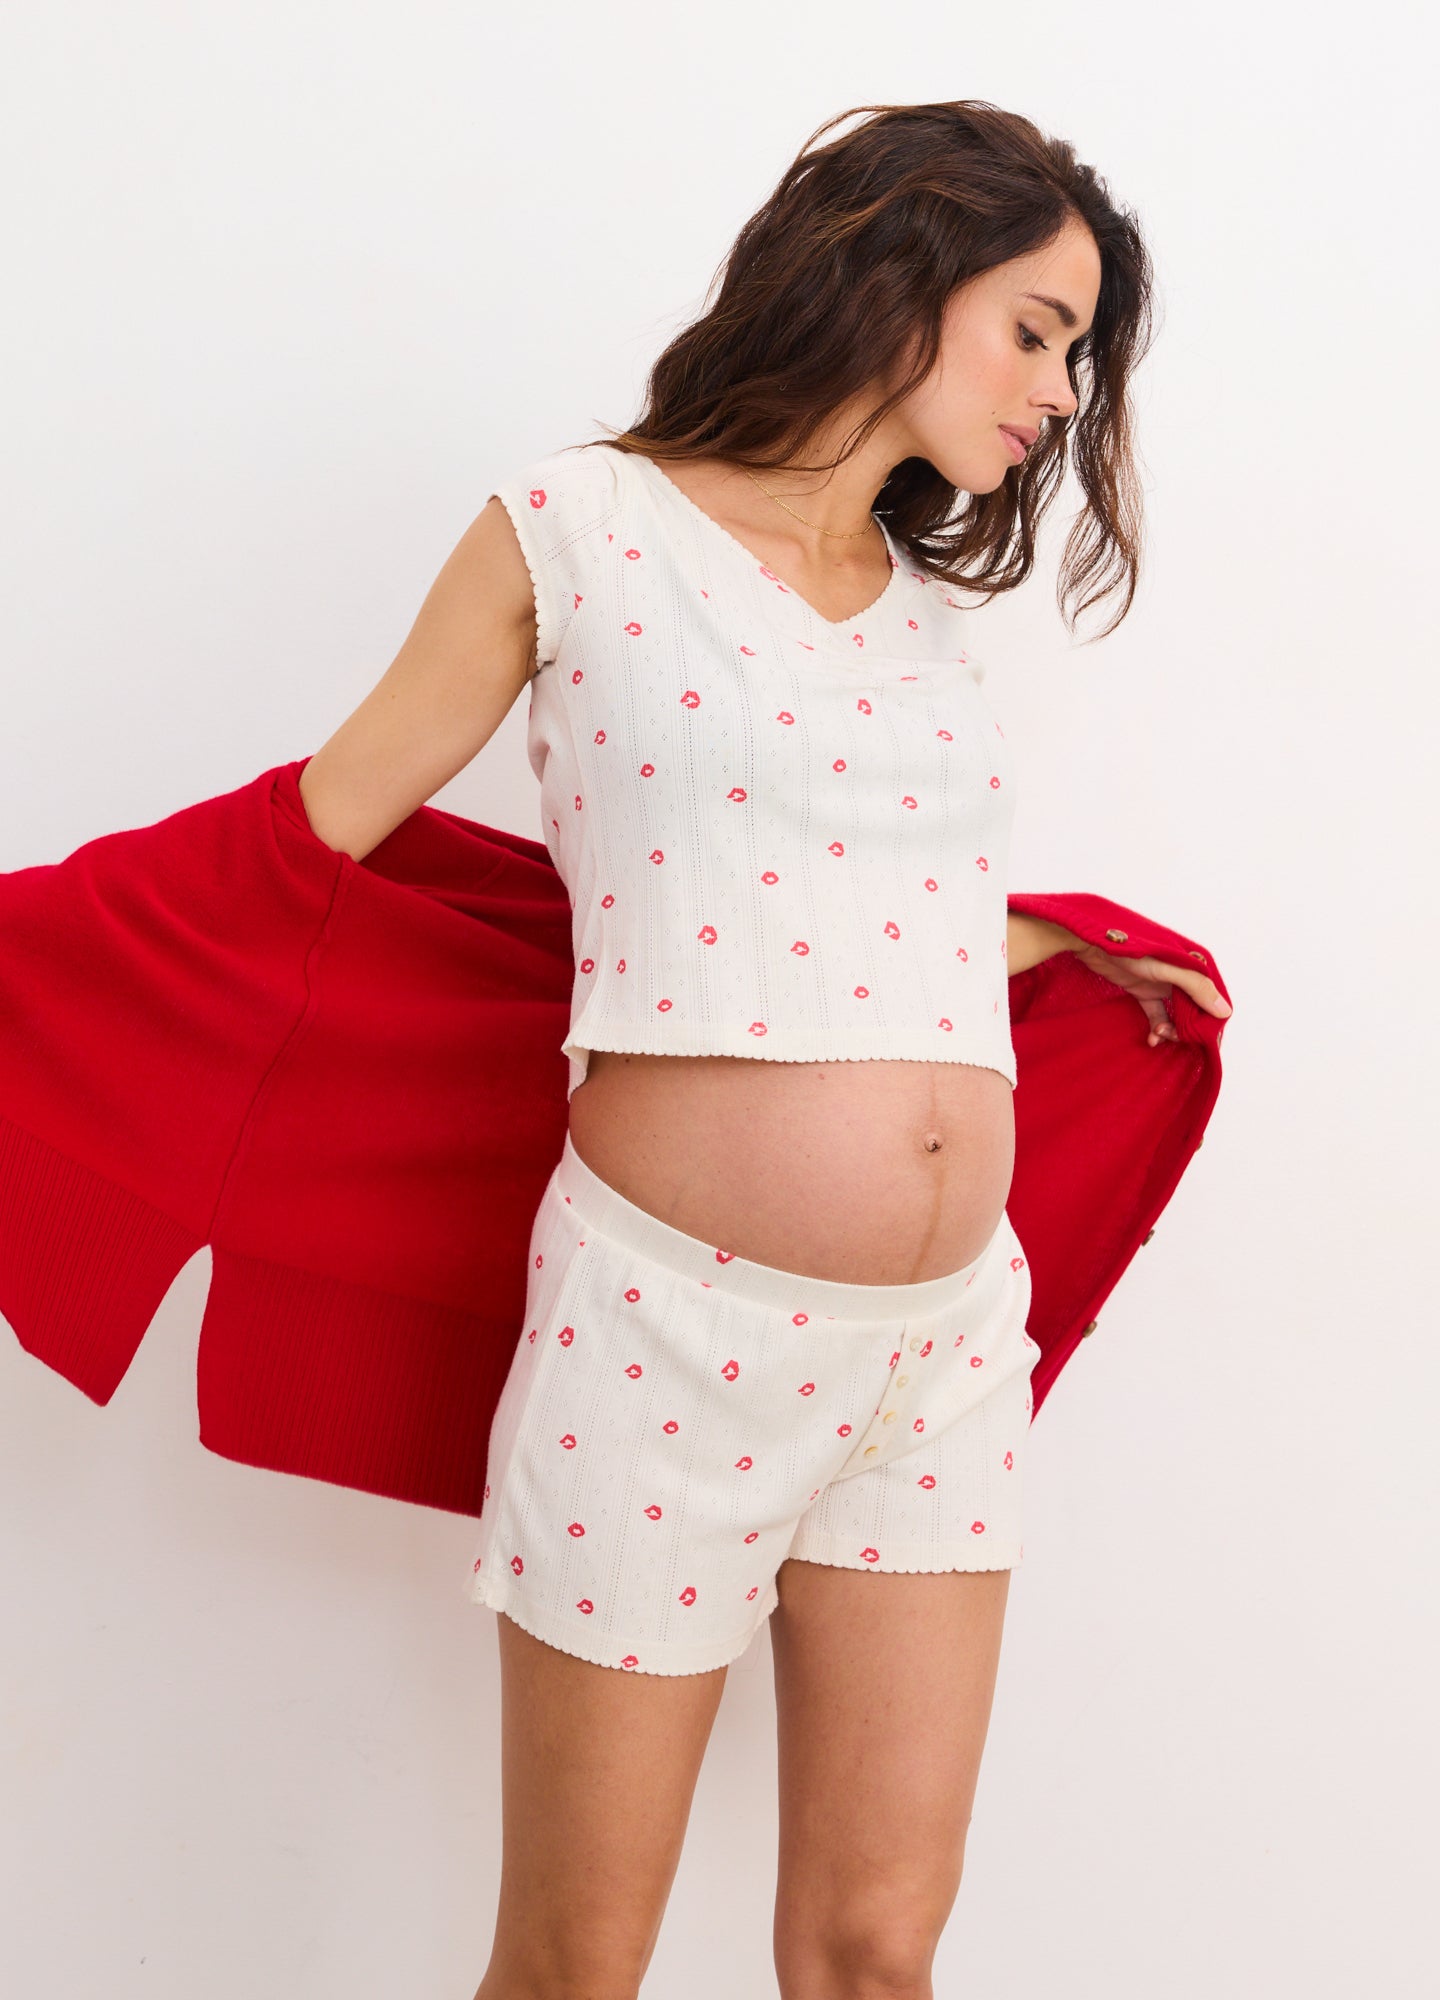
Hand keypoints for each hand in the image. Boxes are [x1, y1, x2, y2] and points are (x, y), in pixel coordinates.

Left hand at [1059, 929, 1231, 1047]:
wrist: (1092, 944)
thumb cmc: (1131, 951)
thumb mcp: (1167, 969)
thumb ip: (1195, 987)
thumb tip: (1225, 1013)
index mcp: (1194, 966)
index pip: (1213, 998)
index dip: (1211, 1020)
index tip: (1205, 1040)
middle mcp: (1182, 976)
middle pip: (1196, 1010)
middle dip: (1190, 1029)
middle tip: (1176, 1039)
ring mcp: (1163, 984)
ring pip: (1177, 1016)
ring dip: (1172, 1030)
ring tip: (1159, 1034)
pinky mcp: (1145, 992)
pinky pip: (1158, 1016)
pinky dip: (1157, 1029)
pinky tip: (1152, 1039)